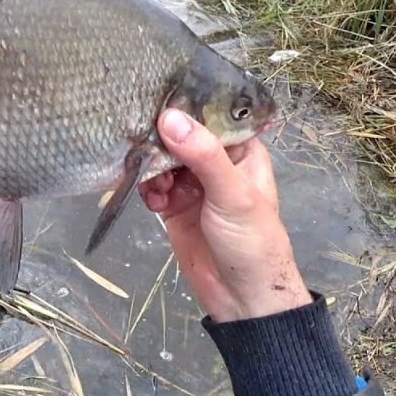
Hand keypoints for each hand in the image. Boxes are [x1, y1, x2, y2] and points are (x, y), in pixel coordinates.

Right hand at [139, 109, 311, 322]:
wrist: (241, 298)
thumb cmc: (252, 241)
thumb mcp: (233, 193)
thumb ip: (202, 154)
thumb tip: (168, 117)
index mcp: (241, 150)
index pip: (210, 114)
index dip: (185, 105)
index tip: (157, 97)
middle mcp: (215, 161)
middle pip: (180, 135)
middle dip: (161, 139)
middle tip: (143, 142)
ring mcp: (193, 183)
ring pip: (162, 159)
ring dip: (152, 168)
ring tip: (153, 182)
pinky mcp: (173, 204)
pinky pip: (152, 184)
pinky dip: (148, 189)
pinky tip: (153, 202)